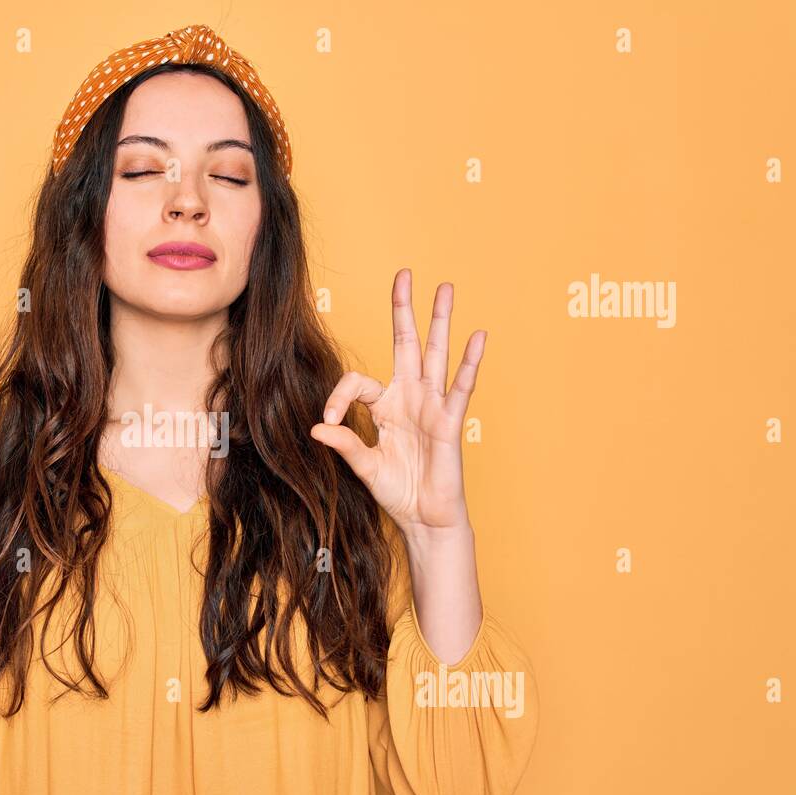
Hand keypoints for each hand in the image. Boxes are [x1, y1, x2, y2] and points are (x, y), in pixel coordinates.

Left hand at [310, 268, 483, 535]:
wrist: (423, 518)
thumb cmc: (397, 491)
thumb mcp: (364, 467)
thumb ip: (344, 444)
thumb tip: (317, 427)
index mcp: (385, 407)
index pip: (358, 382)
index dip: (339, 396)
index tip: (328, 421)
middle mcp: (409, 398)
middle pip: (406, 344)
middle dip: (404, 310)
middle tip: (404, 275)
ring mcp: (431, 405)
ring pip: (435, 354)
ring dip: (440, 321)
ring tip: (446, 288)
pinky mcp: (450, 421)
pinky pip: (460, 387)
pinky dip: (470, 362)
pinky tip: (478, 337)